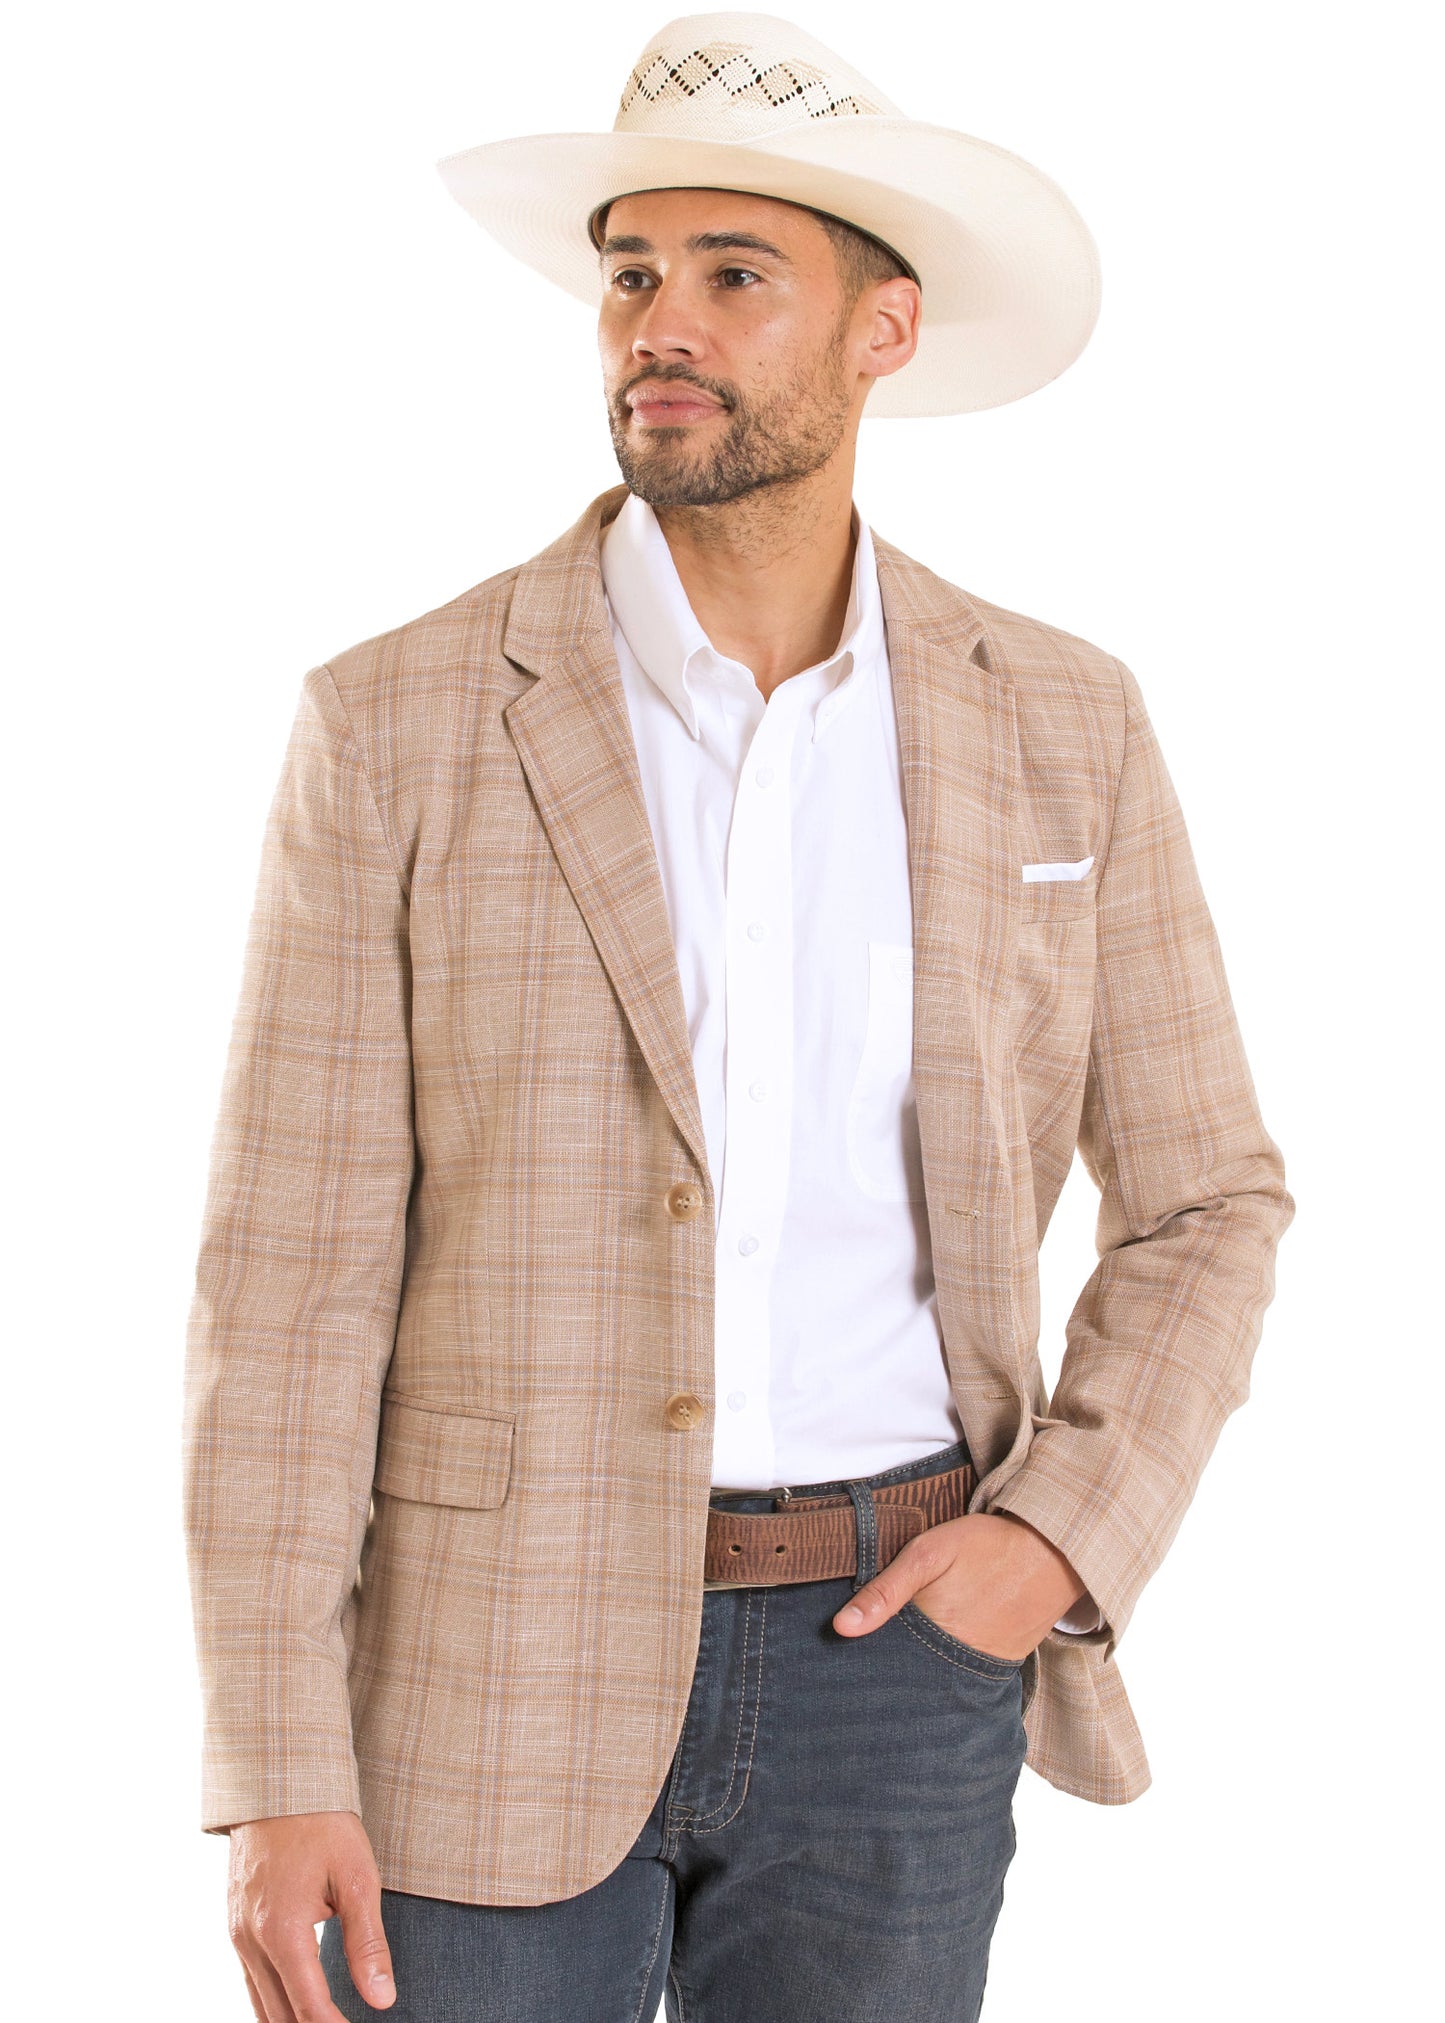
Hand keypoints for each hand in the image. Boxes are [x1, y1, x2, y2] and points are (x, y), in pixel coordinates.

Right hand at [227, 1809, 394, 2020]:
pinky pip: (250, 1980)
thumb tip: (382, 2000)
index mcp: (282, 1930)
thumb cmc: (323, 1823)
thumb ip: (367, 1943)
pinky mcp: (233, 1924)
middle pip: (280, 2015)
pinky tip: (291, 2011)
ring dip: (289, 2022)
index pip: (310, 2007)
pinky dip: (271, 2003)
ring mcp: (236, 1933)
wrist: (277, 1781)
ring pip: (260, 2003)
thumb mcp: (357, 1877)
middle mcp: (251, 1940)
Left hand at [831, 1511, 1087, 1661]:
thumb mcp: (928, 1553)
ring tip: (906, 1652)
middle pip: (909, 1676)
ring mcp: (981, 1668)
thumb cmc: (987, 1546)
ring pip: (936, 1679)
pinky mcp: (1002, 1667)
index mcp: (932, 1636)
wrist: (1054, 1551)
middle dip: (889, 1669)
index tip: (845, 1653)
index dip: (865, 1657)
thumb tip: (841, 1628)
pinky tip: (938, 1651)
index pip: (884, 1663)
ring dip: (919, 1669)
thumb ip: (885, 1590)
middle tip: (871, 1656)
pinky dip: (948, 1667)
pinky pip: (965, 1675)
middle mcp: (955, 1663)